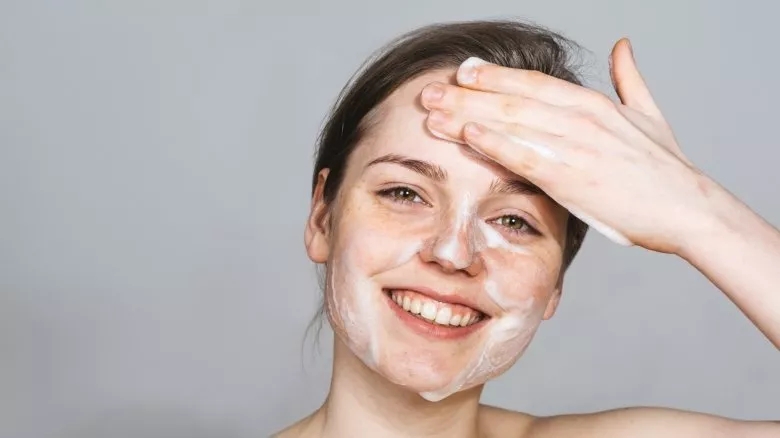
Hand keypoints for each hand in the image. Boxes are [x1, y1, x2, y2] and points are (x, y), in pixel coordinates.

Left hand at [420, 38, 713, 253]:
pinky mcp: (572, 178)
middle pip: (512, 99)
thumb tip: (623, 46)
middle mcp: (580, 118)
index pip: (533, 82)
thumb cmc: (665, 168)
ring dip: (467, 116)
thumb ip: (629, 79)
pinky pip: (524, 156)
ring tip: (433, 112)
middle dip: (466, 94)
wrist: (688, 208)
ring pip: (511, 123)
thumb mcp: (648, 114)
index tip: (462, 72)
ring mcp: (576, 146)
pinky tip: (467, 136)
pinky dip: (494, 143)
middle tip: (429, 91)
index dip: (494, 76)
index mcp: (594, 103)